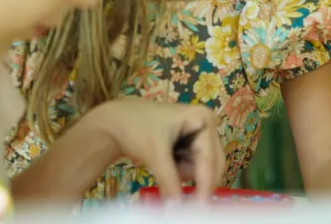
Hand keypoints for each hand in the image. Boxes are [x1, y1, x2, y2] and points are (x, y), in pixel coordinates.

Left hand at [95, 99, 223, 199]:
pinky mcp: (192, 145)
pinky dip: (180, 174)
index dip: (205, 186)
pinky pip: (193, 168)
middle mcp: (207, 125)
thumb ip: (169, 181)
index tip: (198, 209)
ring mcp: (200, 135)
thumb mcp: (154, 153)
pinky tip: (164, 163)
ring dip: (185, 177)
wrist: (117, 121)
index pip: (209, 160)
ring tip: (162, 165)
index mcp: (203, 119)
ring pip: (202, 170)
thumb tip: (177, 210)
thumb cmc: (137, 128)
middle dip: (197, 183)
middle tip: (183, 204)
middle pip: (213, 165)